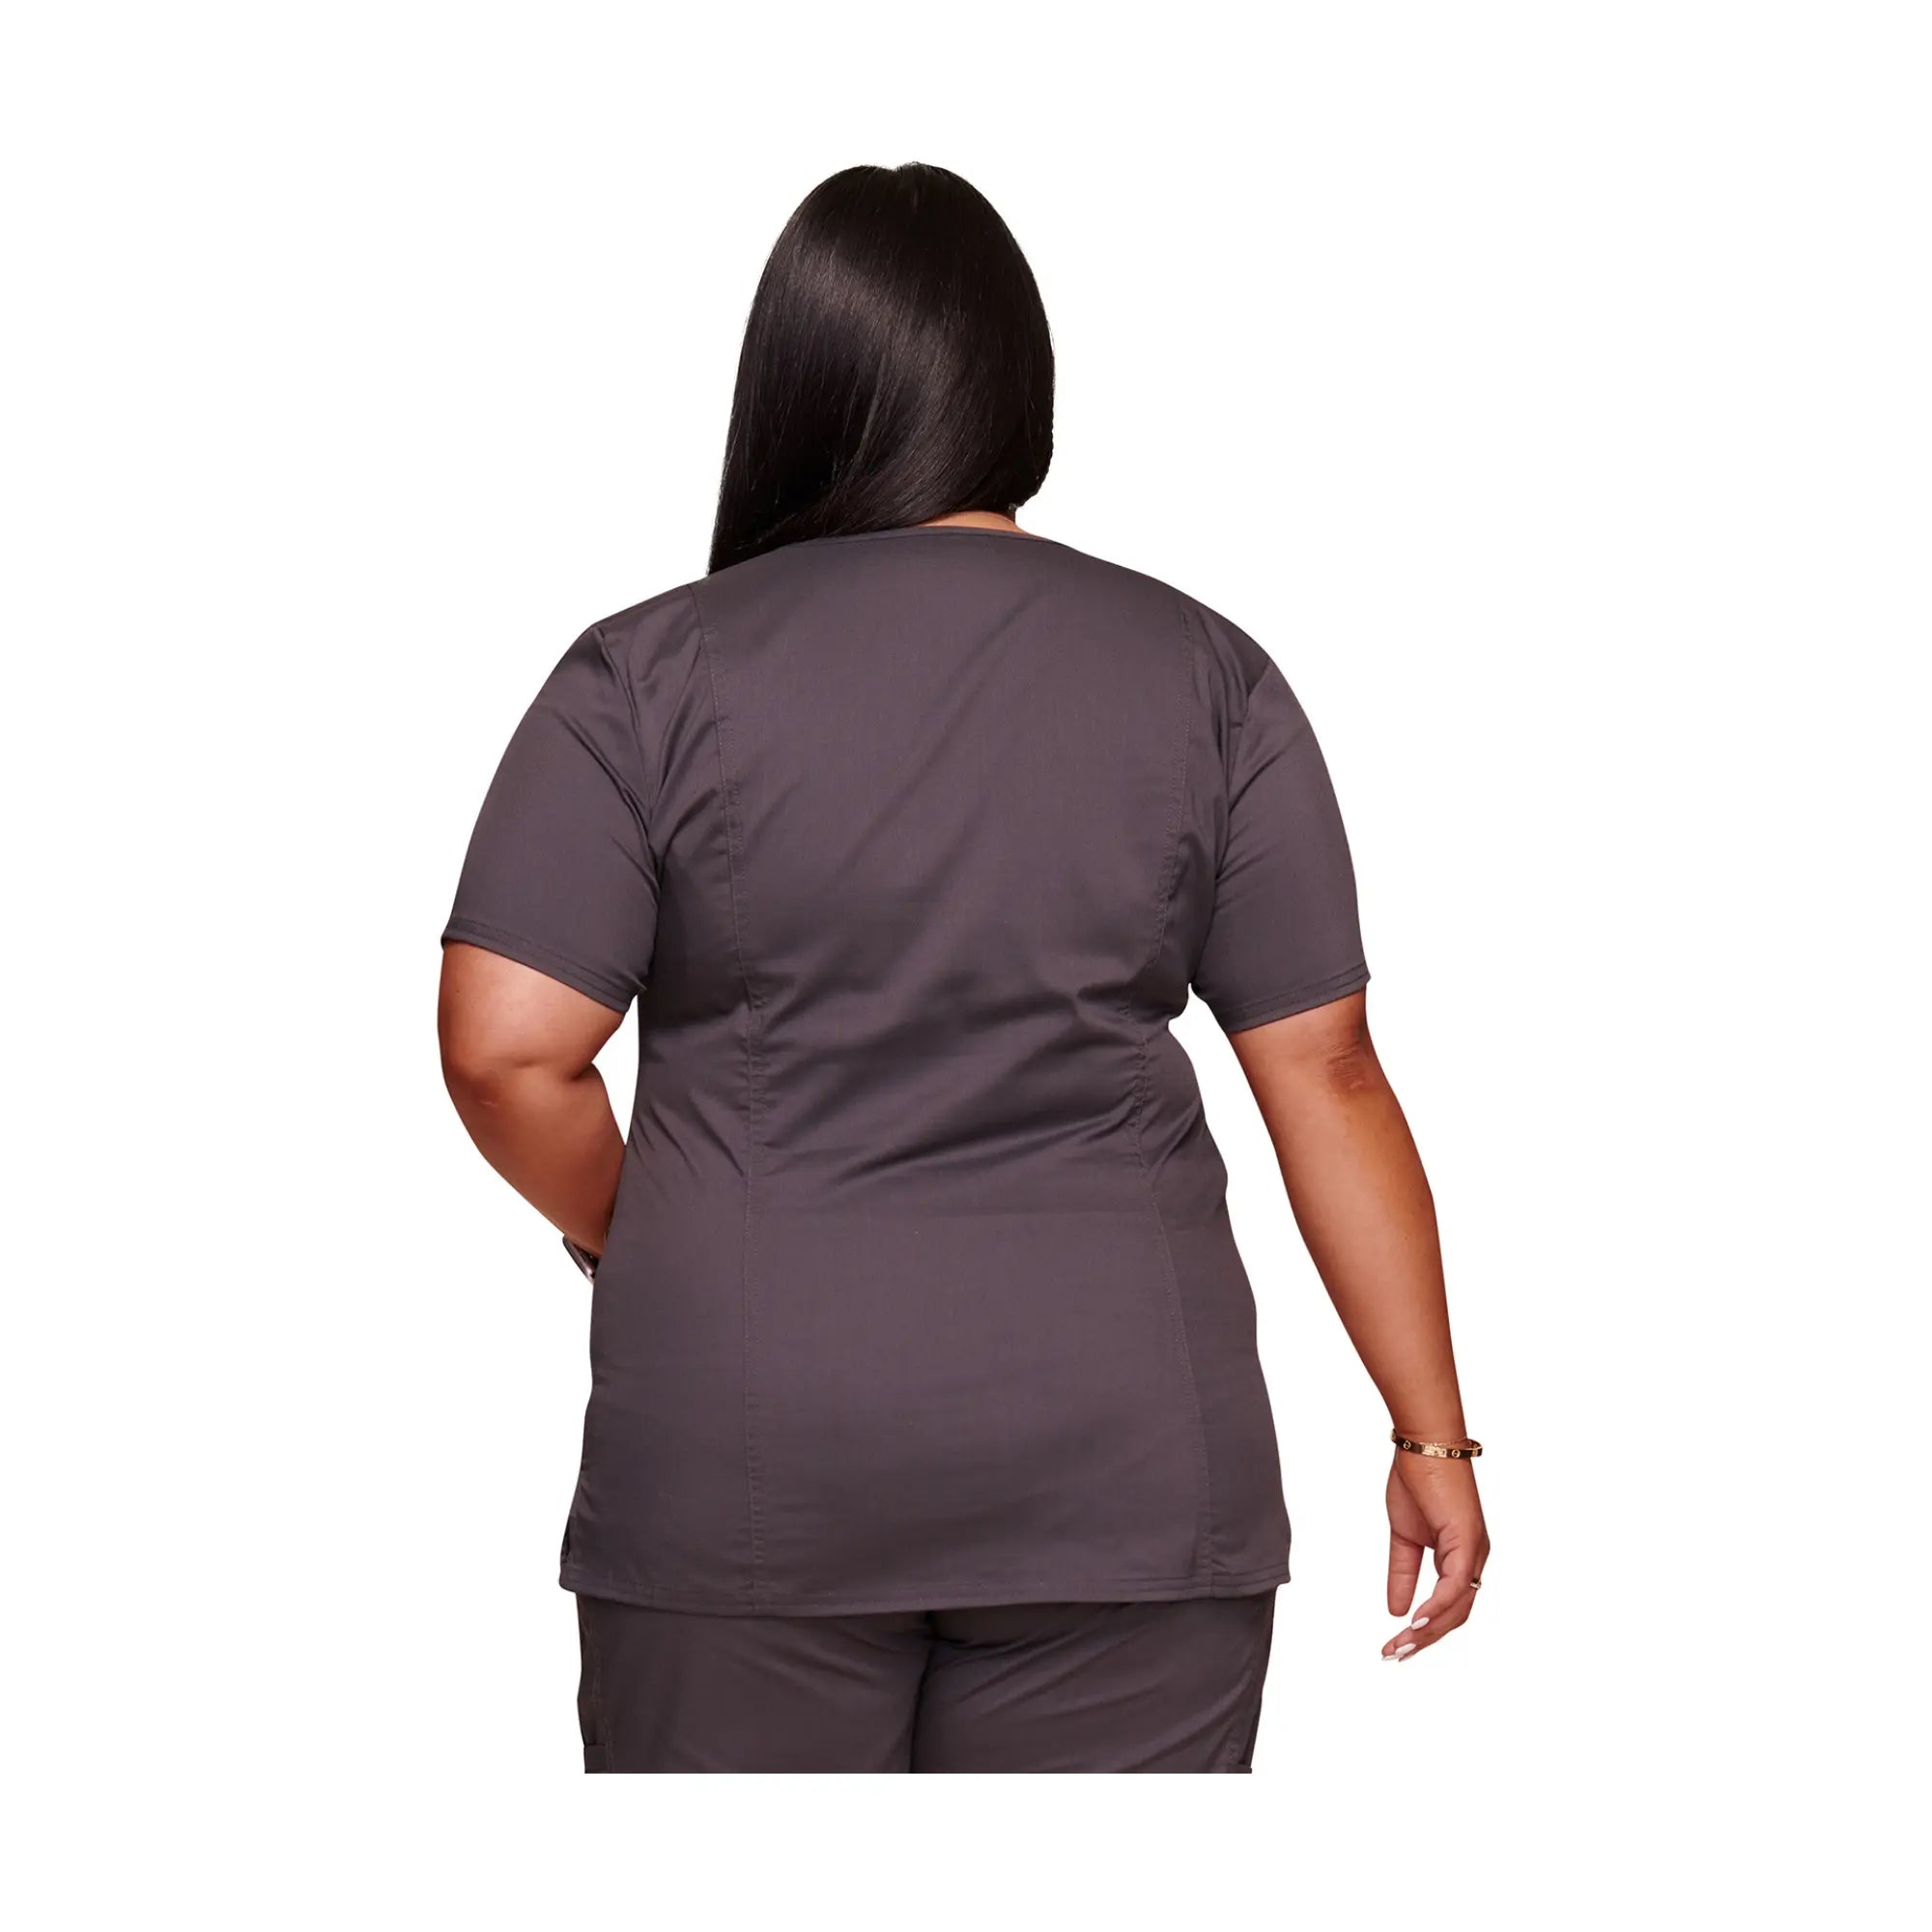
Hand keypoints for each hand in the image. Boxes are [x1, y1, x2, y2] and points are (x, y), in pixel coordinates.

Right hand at [1380, 1450, 1488, 1660]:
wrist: (1422, 1445)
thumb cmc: (1416, 1480)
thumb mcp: (1403, 1536)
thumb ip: (1402, 1572)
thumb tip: (1397, 1610)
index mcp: (1461, 1556)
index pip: (1450, 1606)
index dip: (1426, 1630)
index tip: (1398, 1646)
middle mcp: (1475, 1558)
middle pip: (1456, 1614)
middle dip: (1425, 1640)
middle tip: (1394, 1655)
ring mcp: (1474, 1551)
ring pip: (1458, 1606)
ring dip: (1428, 1631)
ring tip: (1400, 1646)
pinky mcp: (1467, 1540)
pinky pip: (1456, 1585)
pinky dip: (1437, 1606)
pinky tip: (1416, 1622)